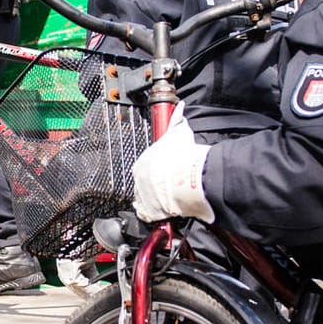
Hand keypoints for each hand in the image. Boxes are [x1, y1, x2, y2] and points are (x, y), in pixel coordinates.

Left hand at [131, 108, 213, 222]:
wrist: (184, 176)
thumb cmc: (181, 154)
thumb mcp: (178, 132)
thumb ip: (177, 120)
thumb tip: (181, 108)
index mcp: (141, 163)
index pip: (145, 169)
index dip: (158, 173)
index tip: (167, 174)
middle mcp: (138, 181)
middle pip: (145, 186)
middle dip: (156, 187)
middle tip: (171, 188)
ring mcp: (142, 197)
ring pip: (147, 201)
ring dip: (157, 202)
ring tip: (171, 200)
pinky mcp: (149, 212)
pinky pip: (149, 215)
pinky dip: (156, 215)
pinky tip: (166, 212)